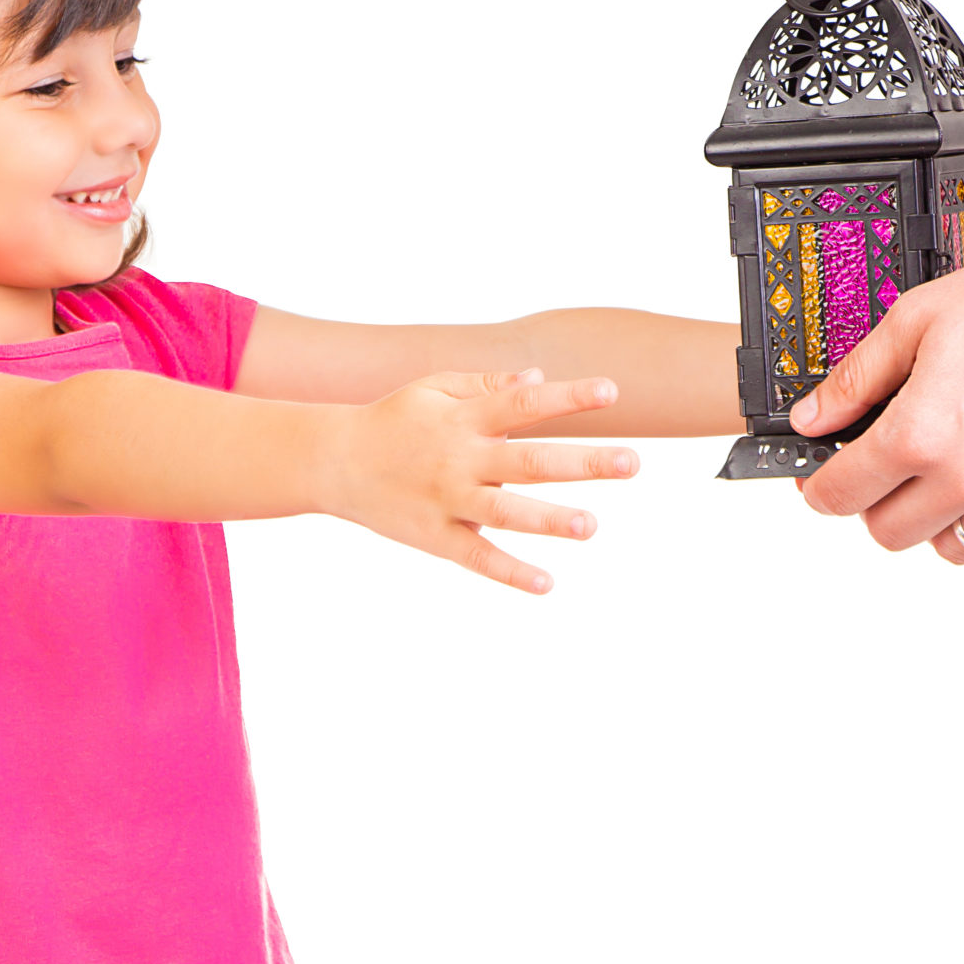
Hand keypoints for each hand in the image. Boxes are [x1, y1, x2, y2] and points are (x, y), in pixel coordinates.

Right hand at [326, 367, 638, 592]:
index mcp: (464, 418)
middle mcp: (460, 458)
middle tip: (632, 462)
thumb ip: (486, 385)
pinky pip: (476, 557)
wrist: (331, 460)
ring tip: (590, 526)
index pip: (524, 403)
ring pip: (504, 512)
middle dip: (582, 462)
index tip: (611, 390)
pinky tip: (545, 583)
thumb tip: (538, 379)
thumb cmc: (393, 420)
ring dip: (549, 519)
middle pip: (527, 460)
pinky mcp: (434, 536)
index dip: (568, 397)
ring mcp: (447, 500)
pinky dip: (509, 572)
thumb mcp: (433, 388)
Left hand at [787, 219, 963, 562]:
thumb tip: (813, 418)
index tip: (822, 482)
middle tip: (882, 472)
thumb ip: (854, 381)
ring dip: (935, 519)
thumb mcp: (913, 323)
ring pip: (954, 547)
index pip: (842, 495)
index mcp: (921, 435)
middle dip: (874, 505)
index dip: (821, 489)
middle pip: (890, 533)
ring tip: (941, 476)